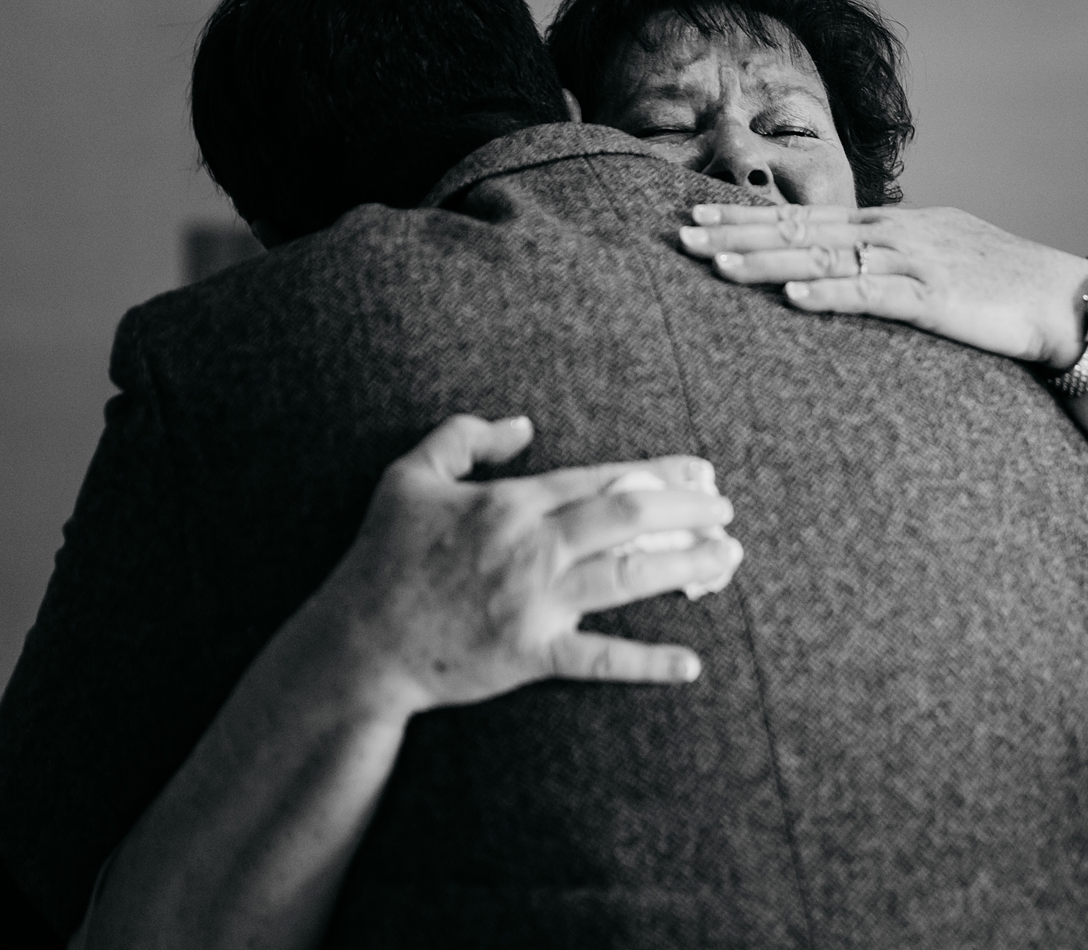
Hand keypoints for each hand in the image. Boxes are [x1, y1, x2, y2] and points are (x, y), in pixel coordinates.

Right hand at [315, 414, 742, 716]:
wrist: (359, 645)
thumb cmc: (383, 557)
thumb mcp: (409, 476)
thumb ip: (463, 437)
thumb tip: (524, 424)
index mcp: (510, 504)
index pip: (600, 478)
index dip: (657, 472)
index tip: (699, 470)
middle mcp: (531, 549)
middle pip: (628, 519)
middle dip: (688, 510)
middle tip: (727, 509)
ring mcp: (535, 604)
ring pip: (627, 578)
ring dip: (685, 566)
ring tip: (728, 558)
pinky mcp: (532, 656)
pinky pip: (601, 658)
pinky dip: (648, 662)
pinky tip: (691, 663)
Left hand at [678, 203, 1087, 366]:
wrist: (1063, 298)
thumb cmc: (996, 285)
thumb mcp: (933, 259)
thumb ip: (885, 260)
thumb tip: (840, 268)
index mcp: (889, 225)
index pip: (803, 217)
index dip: (746, 216)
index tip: (696, 215)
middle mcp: (893, 234)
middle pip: (800, 231)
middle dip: (737, 232)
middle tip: (681, 233)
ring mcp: (913, 263)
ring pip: (826, 259)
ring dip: (767, 261)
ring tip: (716, 264)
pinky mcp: (935, 298)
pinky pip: (874, 295)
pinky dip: (831, 294)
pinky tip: (793, 297)